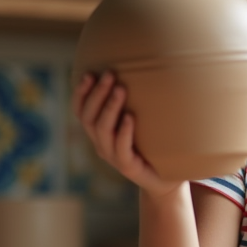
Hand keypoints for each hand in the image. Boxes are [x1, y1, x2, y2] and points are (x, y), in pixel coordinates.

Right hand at [72, 71, 181, 196]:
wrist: (166, 180)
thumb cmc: (153, 146)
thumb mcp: (142, 122)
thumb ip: (136, 102)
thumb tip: (142, 66)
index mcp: (99, 133)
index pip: (80, 111)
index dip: (80, 93)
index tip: (88, 73)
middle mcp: (101, 144)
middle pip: (89, 117)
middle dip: (97, 94)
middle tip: (109, 74)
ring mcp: (113, 157)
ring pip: (102, 130)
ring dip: (110, 108)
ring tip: (120, 89)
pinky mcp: (128, 167)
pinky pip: (121, 149)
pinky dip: (124, 132)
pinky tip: (130, 117)